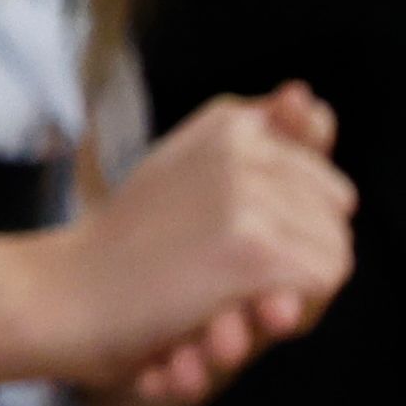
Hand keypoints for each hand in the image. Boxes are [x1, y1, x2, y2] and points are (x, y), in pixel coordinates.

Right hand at [48, 86, 352, 405]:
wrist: (69, 296)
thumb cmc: (129, 246)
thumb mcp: (191, 173)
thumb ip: (262, 138)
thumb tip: (309, 95)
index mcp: (228, 122)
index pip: (322, 179)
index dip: (292, 226)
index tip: (233, 238)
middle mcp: (241, 142)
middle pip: (336, 214)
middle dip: (301, 254)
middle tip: (231, 275)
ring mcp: (247, 193)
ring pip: (334, 252)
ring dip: (296, 288)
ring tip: (233, 293)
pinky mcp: (253, 247)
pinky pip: (321, 283)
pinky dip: (289, 311)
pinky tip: (236, 308)